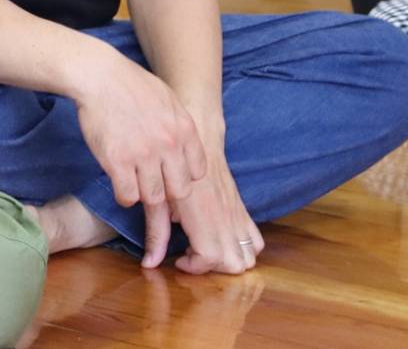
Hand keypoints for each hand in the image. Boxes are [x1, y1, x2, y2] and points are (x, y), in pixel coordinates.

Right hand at [71, 50, 207, 262]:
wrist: (98, 75)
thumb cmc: (130, 83)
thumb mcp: (168, 99)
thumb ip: (179, 126)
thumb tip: (183, 147)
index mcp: (184, 130)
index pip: (197, 173)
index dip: (183, 179)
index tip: (170, 178)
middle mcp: (168, 146)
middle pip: (178, 192)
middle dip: (167, 195)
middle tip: (153, 192)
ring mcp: (143, 155)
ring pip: (153, 198)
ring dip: (144, 197)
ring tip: (133, 186)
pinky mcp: (117, 161)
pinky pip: (127, 196)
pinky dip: (124, 196)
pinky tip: (119, 183)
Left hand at [164, 138, 264, 274]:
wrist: (201, 139)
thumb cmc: (175, 165)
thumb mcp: (162, 195)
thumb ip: (159, 225)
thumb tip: (151, 256)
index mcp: (203, 216)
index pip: (210, 256)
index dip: (195, 266)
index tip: (179, 260)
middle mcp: (225, 218)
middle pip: (234, 264)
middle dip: (213, 268)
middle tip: (191, 255)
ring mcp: (237, 215)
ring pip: (249, 257)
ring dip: (229, 261)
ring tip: (206, 250)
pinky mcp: (242, 210)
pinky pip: (256, 241)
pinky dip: (244, 250)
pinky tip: (221, 240)